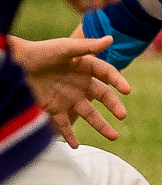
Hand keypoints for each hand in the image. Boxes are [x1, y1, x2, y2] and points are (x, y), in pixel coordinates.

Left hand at [13, 34, 129, 145]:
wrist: (13, 64)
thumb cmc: (39, 52)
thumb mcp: (64, 48)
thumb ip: (87, 46)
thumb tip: (111, 38)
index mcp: (85, 67)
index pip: (107, 74)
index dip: (118, 81)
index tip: (126, 91)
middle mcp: (79, 84)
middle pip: (102, 97)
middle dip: (114, 107)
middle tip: (122, 115)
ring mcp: (67, 98)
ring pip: (89, 114)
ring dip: (101, 126)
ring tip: (113, 137)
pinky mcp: (53, 109)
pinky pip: (63, 124)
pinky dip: (69, 135)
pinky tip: (76, 146)